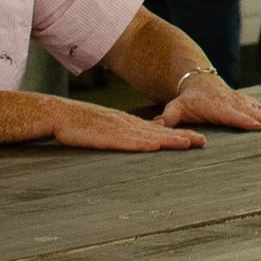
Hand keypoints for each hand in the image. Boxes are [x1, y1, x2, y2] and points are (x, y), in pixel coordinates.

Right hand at [47, 98, 205, 151]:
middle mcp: (126, 125)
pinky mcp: (105, 135)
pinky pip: (126, 141)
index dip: (176, 135)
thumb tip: (131, 146)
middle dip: (181, 137)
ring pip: (148, 136)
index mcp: (127, 124)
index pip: (157, 131)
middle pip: (159, 132)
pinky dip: (142, 143)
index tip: (194, 139)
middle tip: (203, 141)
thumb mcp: (102, 130)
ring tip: (188, 143)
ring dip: (169, 140)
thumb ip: (117, 137)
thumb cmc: (77, 125)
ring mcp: (117, 129)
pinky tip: (155, 146)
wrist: (57, 114)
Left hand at [157, 76, 260, 131]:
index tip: (258, 126)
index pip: (232, 114)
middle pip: (256, 112)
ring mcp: (246, 102)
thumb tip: (157, 127)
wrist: (199, 81)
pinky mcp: (252, 104)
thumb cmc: (187, 100)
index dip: (244, 120)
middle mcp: (235, 103)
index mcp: (218, 106)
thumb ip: (168, 118)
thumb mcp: (175, 107)